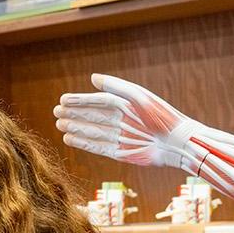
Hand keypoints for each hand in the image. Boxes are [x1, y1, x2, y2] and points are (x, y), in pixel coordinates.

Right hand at [54, 73, 200, 169]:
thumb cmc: (162, 116)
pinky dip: (84, 144)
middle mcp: (121, 120)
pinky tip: (70, 139)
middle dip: (74, 114)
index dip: (80, 100)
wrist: (177, 142)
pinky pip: (99, 148)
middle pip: (93, 116)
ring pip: (93, 132)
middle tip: (56, 112)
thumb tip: (92, 78)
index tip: (62, 100)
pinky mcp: (122, 154)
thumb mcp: (139, 97)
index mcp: (126, 104)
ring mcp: (121, 137)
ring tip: (59, 125)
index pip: (97, 101)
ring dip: (76, 128)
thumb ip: (116, 87)